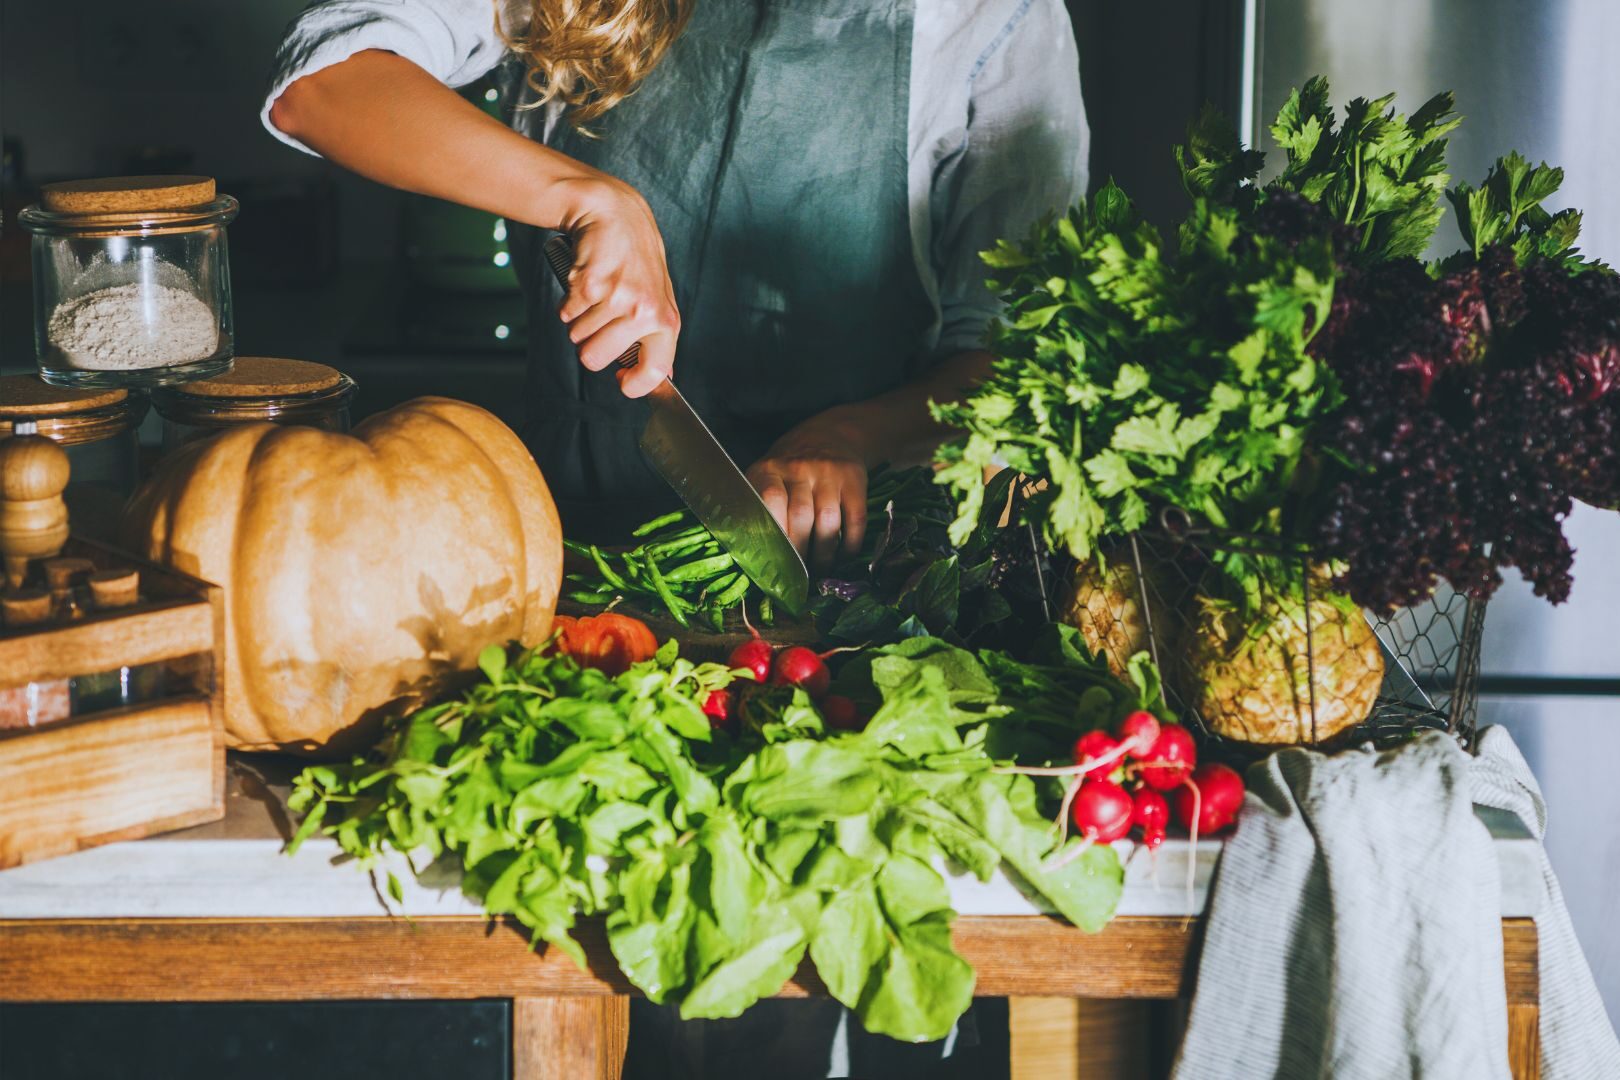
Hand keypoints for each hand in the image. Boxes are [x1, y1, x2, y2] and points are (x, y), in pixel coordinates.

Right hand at [553, 177, 679, 397]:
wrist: (614, 214)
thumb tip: (661, 378)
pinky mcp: (589, 285)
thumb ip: (658, 338)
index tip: (623, 381)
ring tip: (597, 295)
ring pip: (577, 337)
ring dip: (579, 320)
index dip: (634, 385)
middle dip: (588, 347)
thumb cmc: (636, 260)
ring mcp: (616, 298)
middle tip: (599, 323)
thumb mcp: (659, 298)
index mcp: (666, 320)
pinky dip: (569, 303)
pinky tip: (585, 283)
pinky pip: (565, 314)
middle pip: (595, 360)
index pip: (655, 371)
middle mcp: (644, 312)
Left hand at [747, 415, 870, 569]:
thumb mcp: (765, 476)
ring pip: (828, 521)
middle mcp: (799, 468)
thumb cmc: (788, 469)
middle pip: (801, 516)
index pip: (770, 499)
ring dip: (824, 553)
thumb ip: (756, 506)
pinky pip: (856, 518)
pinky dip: (850, 544)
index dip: (774, 532)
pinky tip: (843, 555)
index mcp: (769, 469)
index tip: (775, 559)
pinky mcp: (855, 479)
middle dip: (799, 552)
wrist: (828, 435)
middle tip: (798, 573)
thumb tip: (751, 553)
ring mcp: (829, 473)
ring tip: (820, 568)